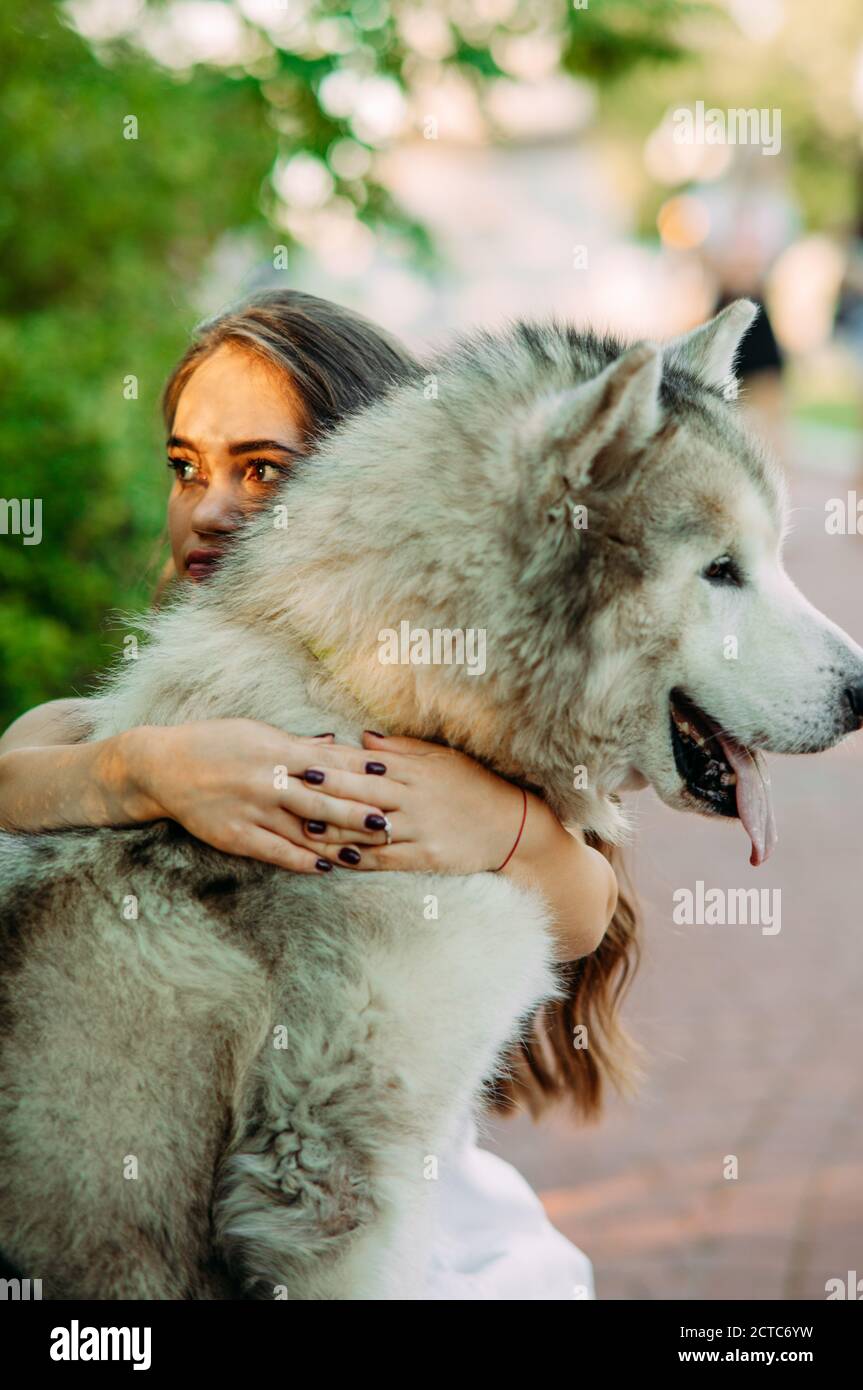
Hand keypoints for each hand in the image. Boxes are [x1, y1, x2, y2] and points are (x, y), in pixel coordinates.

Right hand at [123, 720, 394, 873]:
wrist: (162, 767)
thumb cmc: (214, 743)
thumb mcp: (256, 733)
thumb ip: (298, 744)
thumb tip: (335, 741)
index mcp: (275, 751)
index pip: (327, 763)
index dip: (359, 771)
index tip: (388, 777)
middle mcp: (266, 781)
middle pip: (322, 800)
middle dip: (357, 812)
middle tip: (390, 822)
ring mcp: (251, 810)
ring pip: (302, 830)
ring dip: (337, 842)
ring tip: (368, 851)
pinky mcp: (234, 835)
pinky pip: (273, 851)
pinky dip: (299, 860)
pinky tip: (324, 867)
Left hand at [303, 732, 527, 873]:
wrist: (512, 826)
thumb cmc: (475, 786)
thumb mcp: (442, 759)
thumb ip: (401, 750)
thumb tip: (364, 739)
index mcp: (416, 770)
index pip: (367, 765)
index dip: (334, 762)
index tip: (304, 758)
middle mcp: (415, 797)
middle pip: (362, 792)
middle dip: (326, 790)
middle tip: (292, 786)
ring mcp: (421, 828)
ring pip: (369, 828)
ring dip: (333, 828)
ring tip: (302, 825)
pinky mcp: (427, 856)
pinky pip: (386, 859)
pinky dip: (360, 859)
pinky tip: (335, 858)